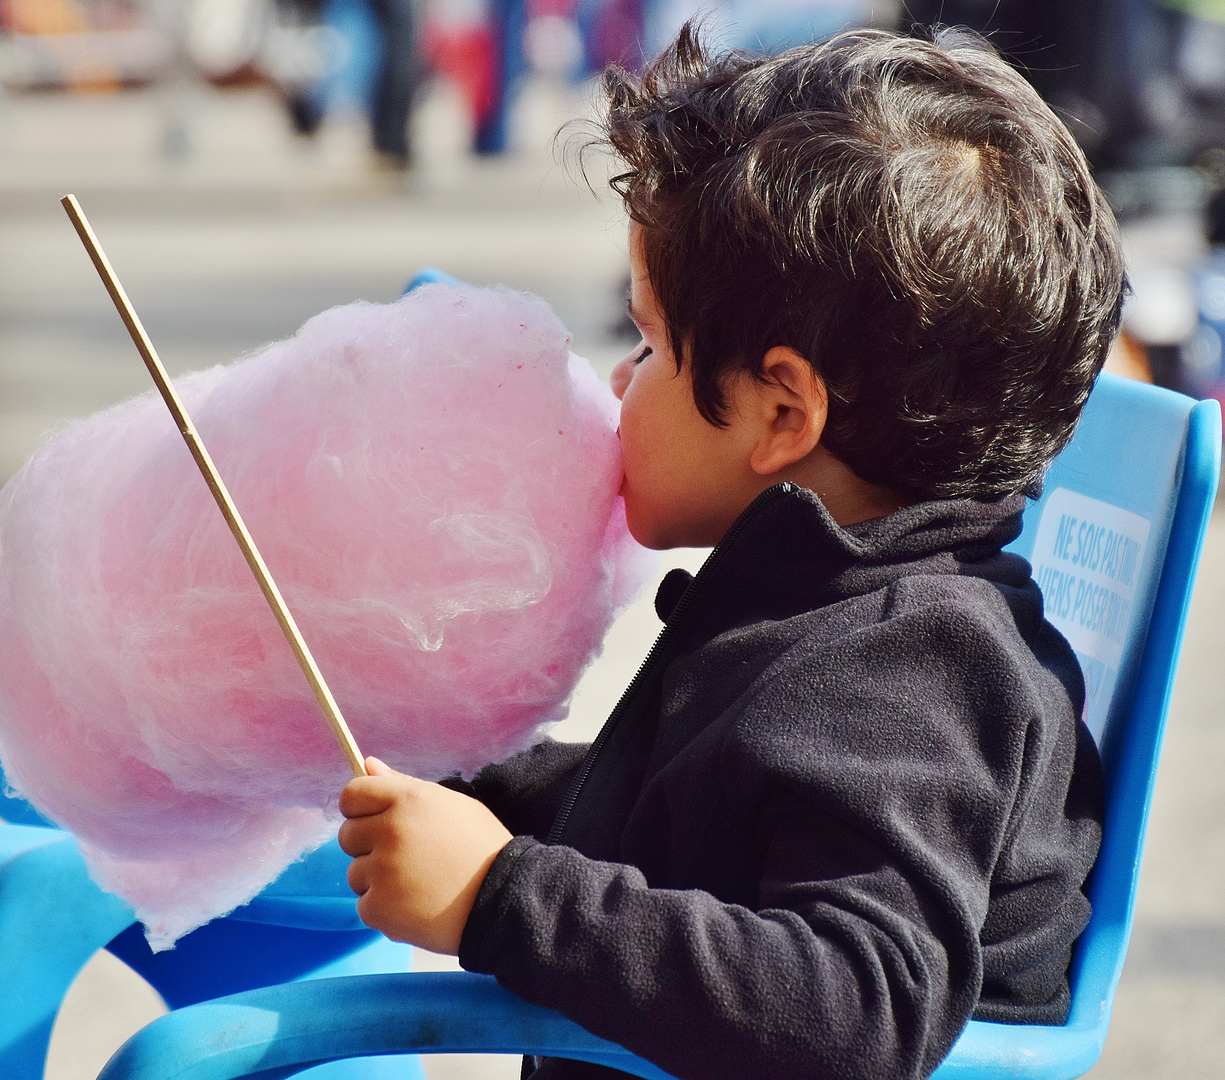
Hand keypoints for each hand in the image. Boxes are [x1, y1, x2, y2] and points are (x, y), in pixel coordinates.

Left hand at [338, 757, 512, 953]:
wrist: (503, 899)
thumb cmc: (480, 847)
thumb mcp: (449, 805)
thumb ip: (403, 785)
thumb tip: (368, 764)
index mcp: (408, 800)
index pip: (352, 794)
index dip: (360, 808)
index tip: (375, 821)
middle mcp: (390, 831)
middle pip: (347, 835)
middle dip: (369, 846)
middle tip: (406, 858)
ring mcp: (383, 871)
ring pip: (355, 873)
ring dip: (377, 880)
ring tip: (416, 884)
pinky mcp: (379, 908)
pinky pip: (364, 904)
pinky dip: (385, 909)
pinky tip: (416, 905)